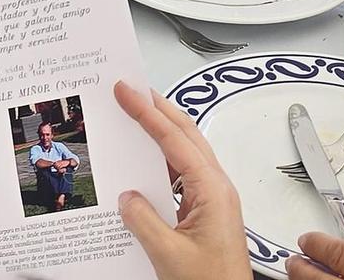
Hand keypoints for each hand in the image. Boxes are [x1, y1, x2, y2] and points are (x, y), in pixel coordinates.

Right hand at [113, 80, 249, 279]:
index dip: (147, 112)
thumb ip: (143, 220)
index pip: (174, 139)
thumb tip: (127, 196)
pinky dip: (162, 163)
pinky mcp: (207, 214)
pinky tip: (144, 166)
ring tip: (135, 116)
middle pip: (186, 135)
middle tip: (131, 89)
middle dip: (158, 109)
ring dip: (161, 133)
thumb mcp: (168, 254)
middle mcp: (217, 189)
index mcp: (212, 190)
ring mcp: (214, 201)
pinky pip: (183, 177)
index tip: (126, 91)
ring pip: (186, 153)